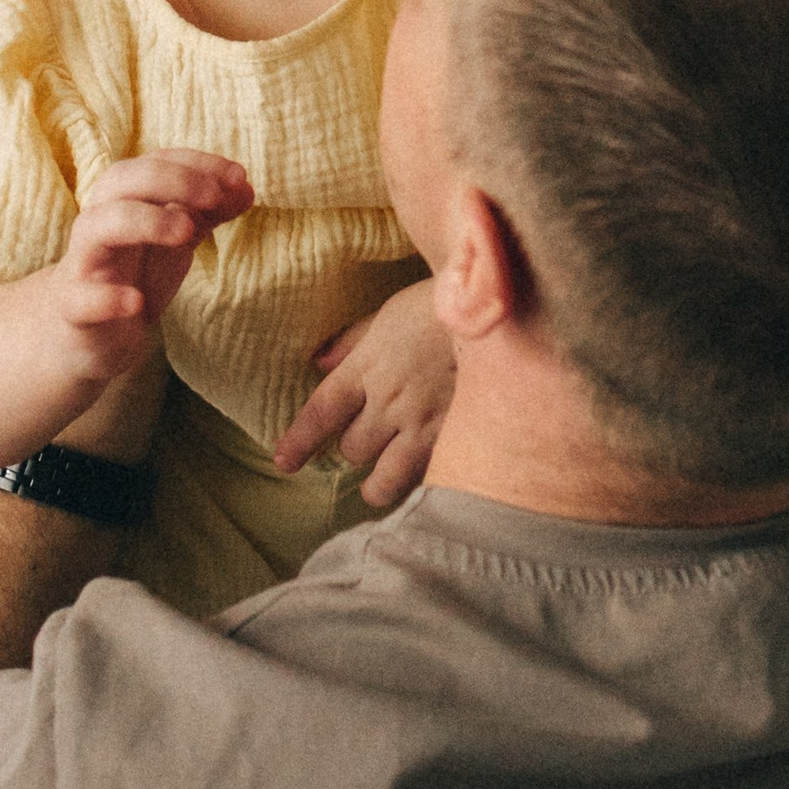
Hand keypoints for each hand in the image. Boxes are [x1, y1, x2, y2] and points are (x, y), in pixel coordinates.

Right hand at [50, 154, 251, 387]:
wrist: (86, 333)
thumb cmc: (134, 274)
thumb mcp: (176, 240)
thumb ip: (207, 213)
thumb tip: (246, 189)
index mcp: (124, 199)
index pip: (156, 162)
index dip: (197, 163)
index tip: (239, 176)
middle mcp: (99, 220)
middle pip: (121, 179)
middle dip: (171, 180)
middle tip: (215, 196)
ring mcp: (82, 262)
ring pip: (97, 226)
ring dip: (144, 222)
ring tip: (187, 233)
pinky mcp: (72, 307)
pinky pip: (81, 297)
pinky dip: (107, 298)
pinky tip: (136, 303)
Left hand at [271, 278, 455, 507]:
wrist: (504, 316)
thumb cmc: (446, 304)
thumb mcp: (392, 311)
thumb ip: (355, 341)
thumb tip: (318, 361)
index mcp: (367, 367)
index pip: (320, 413)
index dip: (298, 441)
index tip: (283, 461)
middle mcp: (388, 403)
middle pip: (352, 449)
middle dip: (356, 446)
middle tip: (368, 438)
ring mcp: (421, 426)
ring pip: (382, 478)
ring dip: (378, 481)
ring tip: (379, 483)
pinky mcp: (454, 442)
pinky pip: (423, 480)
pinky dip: (417, 483)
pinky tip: (425, 477)